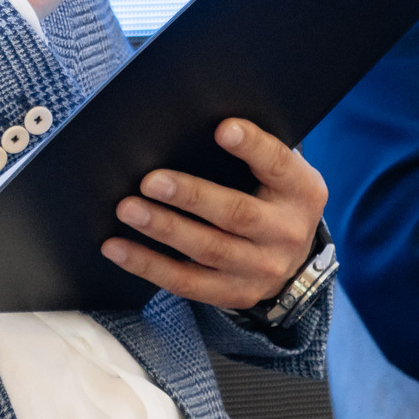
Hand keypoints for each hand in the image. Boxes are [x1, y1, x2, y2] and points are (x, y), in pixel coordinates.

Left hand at [98, 118, 327, 309]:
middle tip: (149, 180)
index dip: (252, 147)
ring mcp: (263, 269)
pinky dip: (148, 264)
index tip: (222, 129)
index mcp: (302, 191)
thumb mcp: (278, 171)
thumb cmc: (271, 194)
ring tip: (128, 209)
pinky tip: (117, 247)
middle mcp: (287, 232)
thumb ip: (250, 151)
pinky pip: (186, 282)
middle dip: (190, 196)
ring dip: (163, 229)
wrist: (294, 256)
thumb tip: (189, 124)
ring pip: (207, 249)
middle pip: (235, 214)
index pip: (277, 164)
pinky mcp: (235, 293)